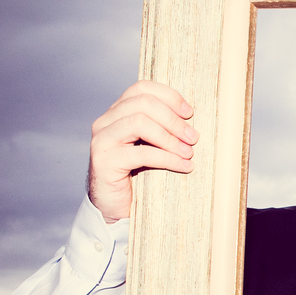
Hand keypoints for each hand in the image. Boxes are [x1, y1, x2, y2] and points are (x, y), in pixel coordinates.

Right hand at [87, 81, 196, 222]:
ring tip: (188, 152)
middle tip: (193, 137)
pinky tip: (184, 166)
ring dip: (170, 138)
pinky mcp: (105, 161)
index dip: (169, 96)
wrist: (114, 205)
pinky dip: (168, 159)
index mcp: (117, 112)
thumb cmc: (137, 173)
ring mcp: (102, 140)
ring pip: (139, 123)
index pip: (142, 88)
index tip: (189, 113)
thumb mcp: (150, 145)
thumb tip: (192, 119)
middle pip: (143, 103)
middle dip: (173, 120)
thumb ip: (161, 128)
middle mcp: (106, 121)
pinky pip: (141, 153)